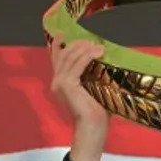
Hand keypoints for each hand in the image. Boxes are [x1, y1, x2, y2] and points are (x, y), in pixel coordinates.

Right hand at [48, 32, 108, 160]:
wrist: (93, 127)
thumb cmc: (97, 112)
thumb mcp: (94, 88)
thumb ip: (92, 75)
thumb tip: (104, 60)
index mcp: (60, 83)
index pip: (56, 59)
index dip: (58, 45)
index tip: (62, 33)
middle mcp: (56, 82)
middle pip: (63, 54)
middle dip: (77, 44)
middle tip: (90, 41)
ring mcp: (60, 83)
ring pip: (70, 57)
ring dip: (84, 49)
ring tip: (97, 46)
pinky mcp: (67, 85)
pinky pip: (76, 65)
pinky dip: (87, 56)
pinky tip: (97, 52)